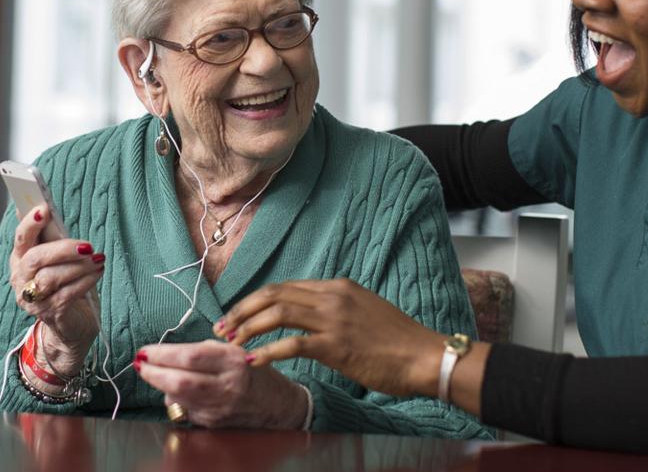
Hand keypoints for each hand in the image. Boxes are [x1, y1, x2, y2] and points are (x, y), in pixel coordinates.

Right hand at [8, 207, 104, 371]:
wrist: (70, 325)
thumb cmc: (64, 283)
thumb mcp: (58, 258)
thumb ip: (52, 238)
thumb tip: (48, 209)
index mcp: (19, 260)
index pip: (21, 239)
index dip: (30, 224)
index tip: (44, 208)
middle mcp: (21, 280)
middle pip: (35, 258)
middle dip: (63, 249)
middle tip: (87, 245)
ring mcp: (33, 299)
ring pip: (51, 277)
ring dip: (79, 266)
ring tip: (98, 258)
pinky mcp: (50, 314)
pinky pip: (67, 294)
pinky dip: (86, 280)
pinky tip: (98, 272)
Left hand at [134, 340, 307, 429]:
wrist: (277, 404)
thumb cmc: (251, 371)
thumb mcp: (233, 350)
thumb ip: (202, 351)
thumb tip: (165, 355)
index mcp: (233, 360)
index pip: (190, 356)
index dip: (163, 353)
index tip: (145, 351)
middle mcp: (228, 385)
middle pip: (181, 381)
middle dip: (153, 372)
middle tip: (139, 364)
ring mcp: (220, 407)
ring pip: (179, 397)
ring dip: (159, 385)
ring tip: (152, 373)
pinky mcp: (214, 423)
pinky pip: (185, 409)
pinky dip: (174, 398)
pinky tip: (174, 390)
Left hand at [214, 278, 447, 399]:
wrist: (424, 355)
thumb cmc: (397, 340)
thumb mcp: (364, 311)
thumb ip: (336, 309)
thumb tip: (309, 320)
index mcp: (337, 286)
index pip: (286, 287)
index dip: (256, 300)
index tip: (238, 314)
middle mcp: (332, 296)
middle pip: (274, 294)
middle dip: (243, 309)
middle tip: (223, 326)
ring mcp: (334, 319)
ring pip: (277, 313)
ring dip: (248, 326)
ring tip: (231, 341)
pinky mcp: (336, 344)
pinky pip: (292, 344)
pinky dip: (268, 351)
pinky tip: (254, 360)